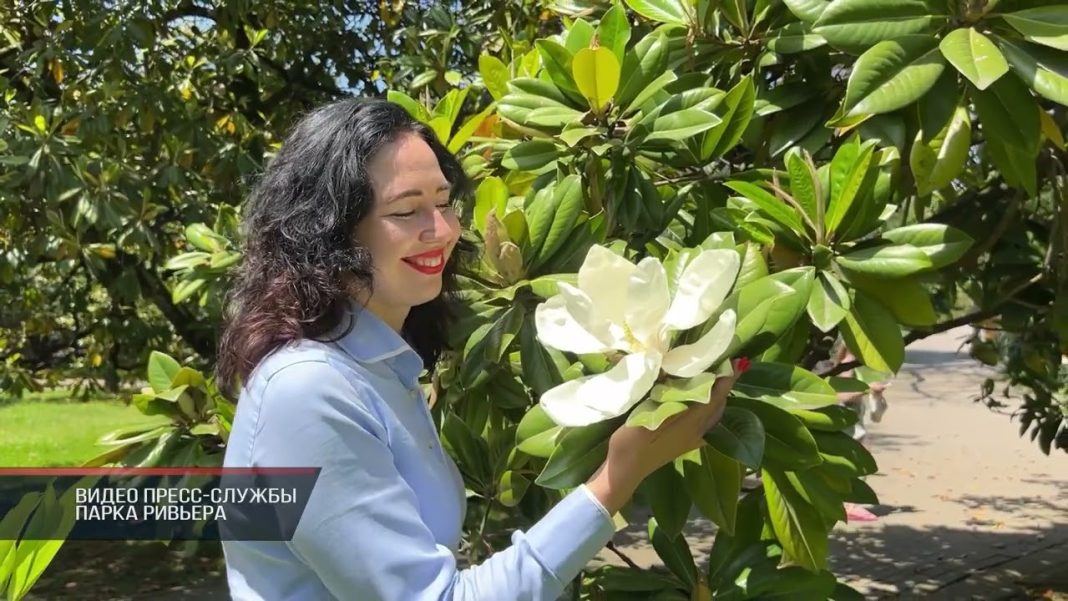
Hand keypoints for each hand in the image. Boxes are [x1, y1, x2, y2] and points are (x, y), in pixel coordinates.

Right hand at [585, 358, 745, 513]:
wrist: (625, 471)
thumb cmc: (631, 443)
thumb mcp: (646, 417)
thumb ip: (667, 401)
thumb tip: (683, 380)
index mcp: (689, 423)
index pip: (715, 397)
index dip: (726, 380)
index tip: (734, 361)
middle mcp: (697, 432)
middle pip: (718, 406)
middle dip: (723, 386)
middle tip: (721, 365)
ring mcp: (692, 440)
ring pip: (714, 416)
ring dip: (717, 398)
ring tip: (712, 380)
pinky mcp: (686, 444)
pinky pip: (706, 423)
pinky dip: (709, 410)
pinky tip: (698, 403)